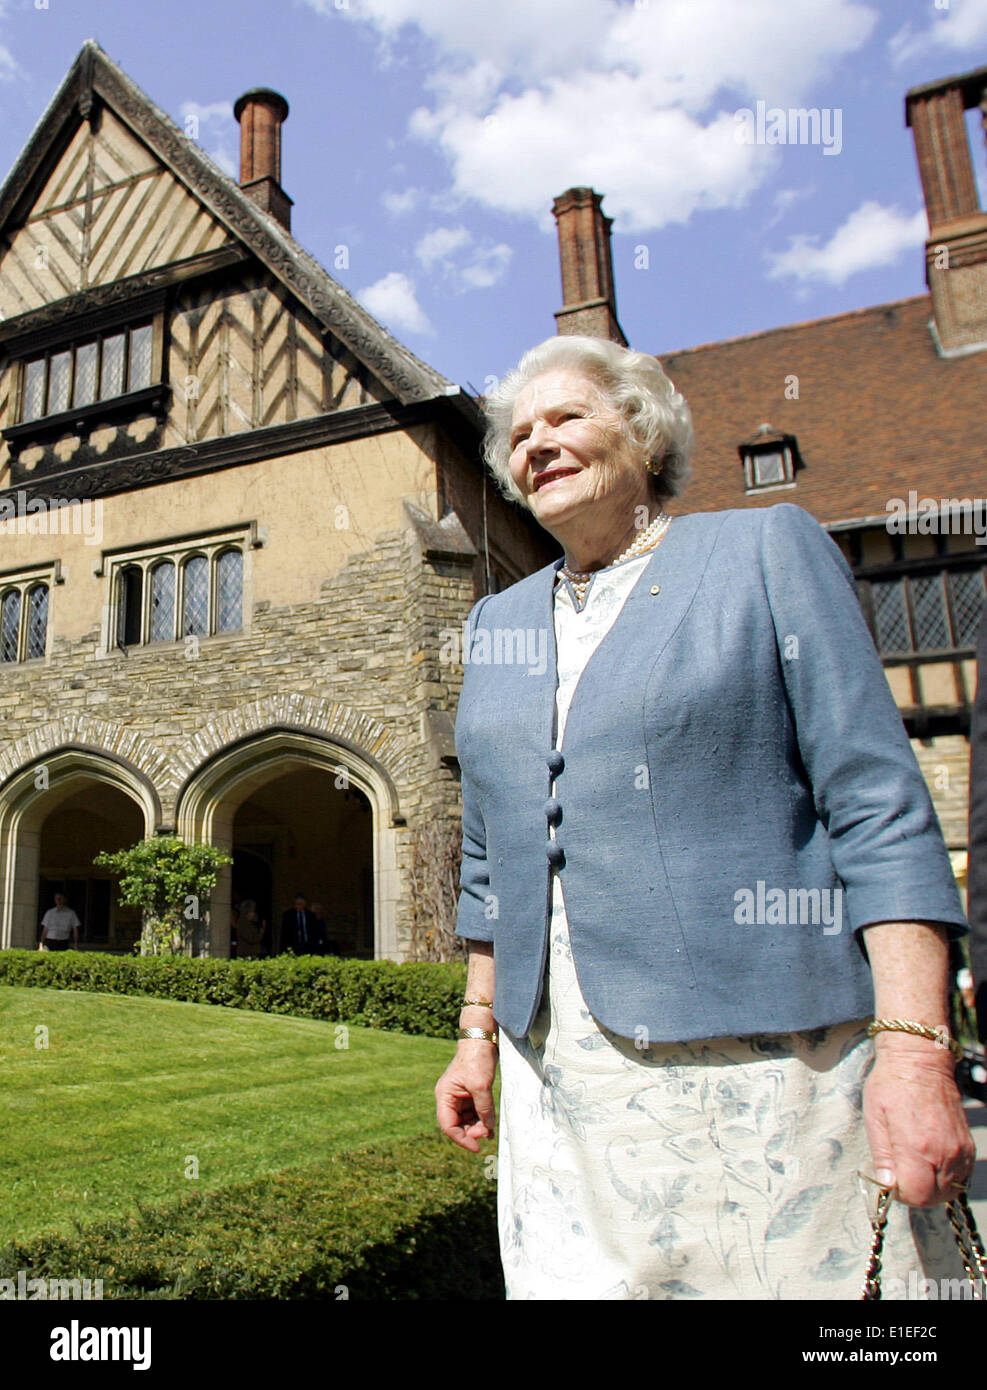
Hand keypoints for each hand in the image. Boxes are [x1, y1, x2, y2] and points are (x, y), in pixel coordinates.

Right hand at [435, 1042, 497, 1152]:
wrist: (482, 1039)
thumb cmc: (477, 1059)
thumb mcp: (481, 1086)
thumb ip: (484, 1109)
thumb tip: (488, 1129)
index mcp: (444, 1095)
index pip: (448, 1125)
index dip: (461, 1138)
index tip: (476, 1146)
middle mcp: (449, 1097)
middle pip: (457, 1124)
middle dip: (471, 1132)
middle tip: (487, 1133)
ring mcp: (459, 1096)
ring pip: (466, 1120)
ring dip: (477, 1127)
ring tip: (490, 1130)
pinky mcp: (470, 1093)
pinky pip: (473, 1112)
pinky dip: (481, 1119)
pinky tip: (490, 1126)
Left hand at [863, 1038, 975, 1205]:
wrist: (920, 1061)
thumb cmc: (891, 1085)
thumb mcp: (874, 1118)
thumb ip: (882, 1156)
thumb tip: (886, 1186)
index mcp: (917, 1146)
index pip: (916, 1195)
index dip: (899, 1195)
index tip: (889, 1182)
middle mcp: (943, 1152)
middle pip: (933, 1198)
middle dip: (914, 1194)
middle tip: (898, 1176)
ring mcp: (959, 1150)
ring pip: (949, 1191)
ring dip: (930, 1189)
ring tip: (913, 1169)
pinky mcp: (967, 1146)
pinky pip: (960, 1177)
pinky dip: (945, 1179)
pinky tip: (929, 1164)